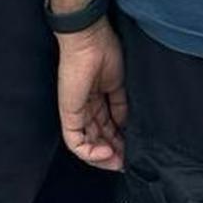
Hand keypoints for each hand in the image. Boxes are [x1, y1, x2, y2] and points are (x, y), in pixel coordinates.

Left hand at [57, 19, 127, 170]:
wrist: (90, 40)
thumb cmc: (105, 52)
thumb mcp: (119, 84)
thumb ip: (121, 106)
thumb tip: (126, 126)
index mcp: (96, 98)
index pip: (107, 126)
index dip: (120, 140)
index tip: (134, 149)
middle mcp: (85, 108)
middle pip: (98, 138)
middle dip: (114, 152)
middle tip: (128, 162)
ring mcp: (75, 112)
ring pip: (87, 145)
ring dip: (103, 158)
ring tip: (120, 162)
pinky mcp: (69, 115)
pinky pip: (76, 143)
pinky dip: (91, 153)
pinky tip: (108, 152)